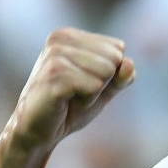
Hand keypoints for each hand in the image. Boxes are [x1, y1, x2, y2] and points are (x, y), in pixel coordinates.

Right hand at [4, 27, 135, 153]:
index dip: (108, 74)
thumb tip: (130, 63)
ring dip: (93, 93)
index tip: (83, 84)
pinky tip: (65, 103)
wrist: (37, 131)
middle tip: (76, 93)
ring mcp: (55, 55)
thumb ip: (121, 76)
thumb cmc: (69, 107)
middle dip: (101, 83)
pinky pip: (94, 86)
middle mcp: (60, 38)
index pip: (117, 49)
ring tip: (70, 97)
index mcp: (70, 35)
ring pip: (106, 71)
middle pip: (114, 59)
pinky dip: (87, 101)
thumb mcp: (103, 90)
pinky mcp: (53, 74)